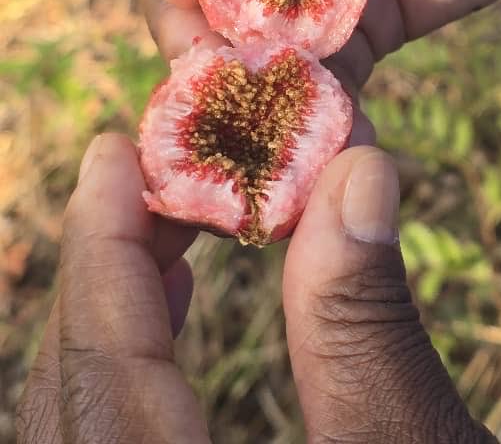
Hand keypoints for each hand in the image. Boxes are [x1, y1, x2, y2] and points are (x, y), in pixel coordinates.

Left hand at [18, 135, 495, 442]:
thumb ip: (364, 330)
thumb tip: (357, 170)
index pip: (101, 374)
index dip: (101, 249)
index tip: (108, 151)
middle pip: (69, 401)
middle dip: (102, 275)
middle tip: (146, 176)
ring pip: (72, 430)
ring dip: (109, 323)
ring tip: (159, 235)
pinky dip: (123, 379)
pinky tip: (169, 325)